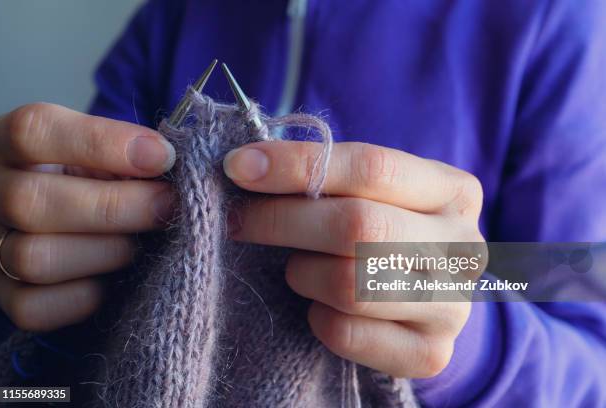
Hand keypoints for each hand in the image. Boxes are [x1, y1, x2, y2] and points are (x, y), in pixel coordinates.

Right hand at [0, 103, 175, 331]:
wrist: (48, 216)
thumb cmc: (82, 178)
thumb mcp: (93, 151)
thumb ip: (123, 153)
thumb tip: (167, 164)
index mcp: (7, 143)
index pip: (36, 131)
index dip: (104, 143)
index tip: (163, 156)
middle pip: (32, 202)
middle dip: (117, 207)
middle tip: (166, 206)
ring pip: (34, 258)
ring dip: (106, 252)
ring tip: (138, 244)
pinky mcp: (0, 297)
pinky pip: (36, 308)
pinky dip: (85, 296)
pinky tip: (109, 278)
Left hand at [224, 141, 483, 377]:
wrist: (418, 296)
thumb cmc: (382, 231)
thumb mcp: (368, 193)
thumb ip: (322, 176)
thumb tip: (244, 164)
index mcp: (454, 191)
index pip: (372, 166)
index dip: (298, 164)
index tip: (239, 167)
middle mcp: (464, 247)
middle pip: (359, 226)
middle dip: (282, 221)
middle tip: (240, 221)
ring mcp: (453, 305)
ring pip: (350, 284)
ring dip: (302, 273)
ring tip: (296, 267)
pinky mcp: (431, 353)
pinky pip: (348, 334)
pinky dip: (317, 318)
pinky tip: (318, 307)